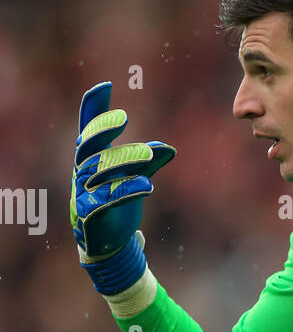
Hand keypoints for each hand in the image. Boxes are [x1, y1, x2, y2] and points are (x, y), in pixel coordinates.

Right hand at [70, 81, 174, 291]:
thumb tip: (170, 149)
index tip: (105, 86)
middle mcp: (83, 174)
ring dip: (124, 161)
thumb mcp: (135, 180)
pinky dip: (126, 191)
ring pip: (99, 172)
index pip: (87, 130)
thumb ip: (149, 164)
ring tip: (150, 156)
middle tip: (124, 117)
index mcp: (90, 161)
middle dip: (103, 130)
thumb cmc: (117, 206)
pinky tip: (147, 186)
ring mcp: (83, 194)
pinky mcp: (90, 215)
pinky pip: (105, 200)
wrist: (108, 244)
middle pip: (88, 147)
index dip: (92, 109)